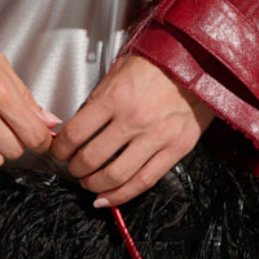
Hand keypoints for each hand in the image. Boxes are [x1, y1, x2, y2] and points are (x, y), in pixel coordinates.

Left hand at [50, 53, 214, 206]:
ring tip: (89, 183)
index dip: (60, 147)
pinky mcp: (176, 148)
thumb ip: (100, 99)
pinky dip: (122, 195)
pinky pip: (144, 181)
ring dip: (95, 185)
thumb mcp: (120, 70)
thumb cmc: (160, 61)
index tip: (58, 150)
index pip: (75, 133)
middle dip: (75, 168)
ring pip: (116, 175)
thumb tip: (80, 124)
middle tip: (73, 167)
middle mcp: (134, 119)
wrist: (200, 60)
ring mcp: (156, 137)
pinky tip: (108, 198)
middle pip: (91, 158)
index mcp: (115, 97)